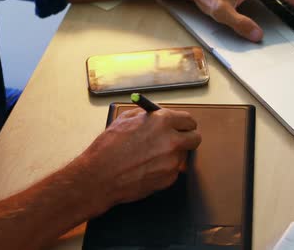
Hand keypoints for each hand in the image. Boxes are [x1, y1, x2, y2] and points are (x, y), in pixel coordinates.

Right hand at [79, 108, 200, 210]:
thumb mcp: (126, 120)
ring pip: (183, 156)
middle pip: (195, 138)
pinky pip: (173, 171)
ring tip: (151, 156)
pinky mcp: (169, 179)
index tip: (182, 126)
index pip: (189, 120)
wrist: (99, 177)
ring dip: (173, 155)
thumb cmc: (108, 148)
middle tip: (177, 140)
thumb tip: (159, 115)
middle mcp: (172, 140)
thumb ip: (147, 116)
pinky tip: (146, 168)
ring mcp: (172, 162)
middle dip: (187, 138)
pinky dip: (164, 169)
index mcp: (163, 121)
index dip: (184, 123)